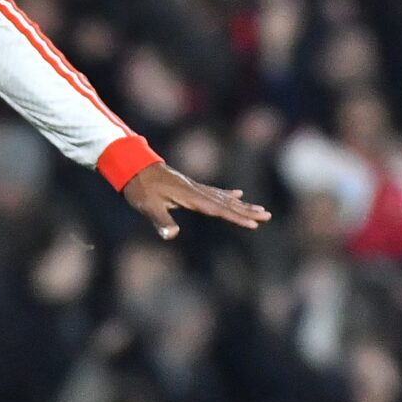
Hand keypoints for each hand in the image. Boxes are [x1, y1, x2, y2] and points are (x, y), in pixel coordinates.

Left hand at [121, 162, 269, 239]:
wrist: (133, 167)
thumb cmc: (140, 189)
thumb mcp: (148, 207)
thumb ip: (161, 221)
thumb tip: (172, 235)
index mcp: (190, 197)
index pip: (218, 210)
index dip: (236, 218)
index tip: (254, 223)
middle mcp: (197, 191)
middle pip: (227, 203)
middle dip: (247, 211)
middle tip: (267, 216)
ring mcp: (195, 187)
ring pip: (224, 198)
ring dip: (242, 205)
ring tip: (260, 209)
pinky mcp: (191, 187)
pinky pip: (215, 192)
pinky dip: (228, 195)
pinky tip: (238, 196)